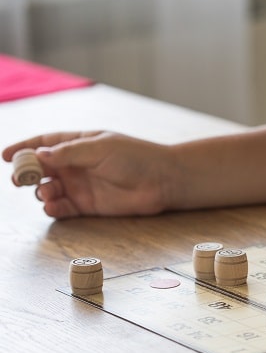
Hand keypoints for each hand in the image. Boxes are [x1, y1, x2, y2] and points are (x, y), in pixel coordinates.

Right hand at [3, 132, 173, 217]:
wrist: (162, 180)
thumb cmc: (135, 157)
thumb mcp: (100, 148)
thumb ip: (69, 153)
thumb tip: (39, 155)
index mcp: (79, 144)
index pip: (45, 144)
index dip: (24, 148)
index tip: (5, 156)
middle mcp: (77, 165)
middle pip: (42, 168)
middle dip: (28, 174)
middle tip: (20, 180)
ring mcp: (81, 185)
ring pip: (49, 189)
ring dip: (42, 192)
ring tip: (48, 193)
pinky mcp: (88, 205)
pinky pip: (63, 208)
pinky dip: (53, 208)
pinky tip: (52, 207)